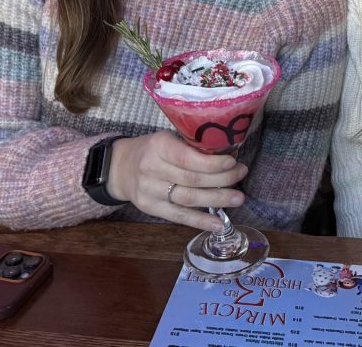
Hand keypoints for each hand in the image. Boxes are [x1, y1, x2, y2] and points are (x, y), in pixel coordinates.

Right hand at [107, 131, 247, 231]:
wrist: (120, 167)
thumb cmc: (152, 149)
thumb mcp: (167, 138)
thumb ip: (190, 147)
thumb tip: (227, 157)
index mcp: (158, 146)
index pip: (187, 158)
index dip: (212, 163)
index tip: (233, 163)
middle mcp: (151, 169)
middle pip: (191, 179)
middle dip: (221, 179)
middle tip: (241, 175)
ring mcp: (149, 191)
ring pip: (188, 199)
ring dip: (216, 200)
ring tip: (237, 198)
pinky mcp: (150, 208)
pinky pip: (179, 216)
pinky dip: (200, 222)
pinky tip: (218, 223)